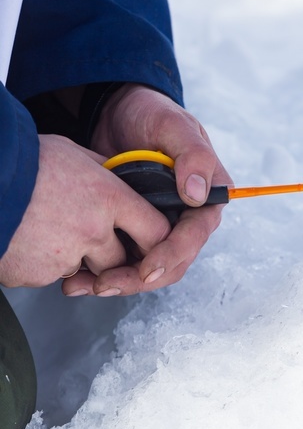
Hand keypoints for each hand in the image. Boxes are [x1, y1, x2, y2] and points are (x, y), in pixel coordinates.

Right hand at [0, 135, 170, 288]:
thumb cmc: (21, 160)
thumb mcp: (73, 153)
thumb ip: (104, 173)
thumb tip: (120, 179)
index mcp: (109, 198)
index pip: (156, 231)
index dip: (155, 237)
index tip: (148, 239)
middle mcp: (92, 231)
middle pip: (120, 260)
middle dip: (109, 253)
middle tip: (87, 234)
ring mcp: (63, 256)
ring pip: (83, 270)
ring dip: (74, 258)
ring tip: (50, 229)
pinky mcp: (35, 274)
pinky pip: (48, 275)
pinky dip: (40, 263)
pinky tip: (27, 238)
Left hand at [63, 84, 231, 295]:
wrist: (117, 111)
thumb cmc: (151, 113)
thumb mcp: (173, 126)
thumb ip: (192, 155)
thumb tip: (196, 195)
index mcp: (207, 197)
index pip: (195, 236)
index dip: (172, 255)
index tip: (147, 269)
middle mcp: (188, 217)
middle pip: (173, 262)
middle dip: (141, 278)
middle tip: (106, 284)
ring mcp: (162, 225)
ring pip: (149, 268)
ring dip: (120, 281)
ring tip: (83, 286)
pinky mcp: (136, 229)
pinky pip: (127, 258)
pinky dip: (104, 271)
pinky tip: (79, 277)